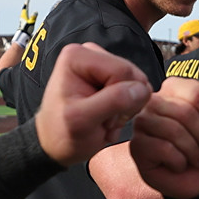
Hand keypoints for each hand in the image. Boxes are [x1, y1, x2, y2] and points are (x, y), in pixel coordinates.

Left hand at [33, 43, 151, 166]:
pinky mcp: (111, 76)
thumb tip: (142, 89)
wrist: (56, 144)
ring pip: (137, 84)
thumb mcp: (83, 121)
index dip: (119, 99)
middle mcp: (90, 53)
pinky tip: (108, 118)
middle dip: (124, 104)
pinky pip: (135, 90)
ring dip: (125, 109)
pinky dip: (125, 110)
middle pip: (132, 75)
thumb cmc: (62, 133)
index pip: (122, 71)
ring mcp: (102, 64)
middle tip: (103, 120)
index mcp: (78, 56)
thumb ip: (112, 101)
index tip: (99, 117)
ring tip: (104, 120)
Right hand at [128, 75, 198, 198]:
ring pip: (173, 130)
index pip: (196, 92)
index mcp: (175, 88)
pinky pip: (162, 148)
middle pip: (185, 112)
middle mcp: (154, 101)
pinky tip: (180, 165)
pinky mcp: (137, 146)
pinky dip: (180, 161)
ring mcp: (142, 123)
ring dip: (195, 150)